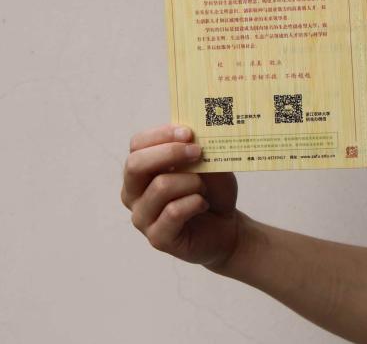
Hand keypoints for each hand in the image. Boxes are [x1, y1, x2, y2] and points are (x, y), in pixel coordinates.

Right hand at [121, 124, 240, 268]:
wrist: (226, 227)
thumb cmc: (213, 192)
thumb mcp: (210, 165)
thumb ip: (198, 151)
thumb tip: (194, 136)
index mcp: (142, 170)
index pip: (137, 145)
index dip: (161, 135)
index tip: (188, 133)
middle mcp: (134, 193)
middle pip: (136, 164)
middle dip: (170, 153)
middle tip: (198, 152)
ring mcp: (142, 217)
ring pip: (161, 187)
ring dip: (191, 182)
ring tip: (203, 189)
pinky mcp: (157, 238)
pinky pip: (173, 212)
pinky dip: (195, 203)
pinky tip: (203, 204)